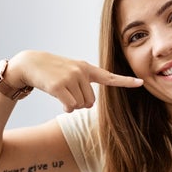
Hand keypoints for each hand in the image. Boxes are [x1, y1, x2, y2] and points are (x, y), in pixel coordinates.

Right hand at [8, 50, 142, 111]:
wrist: (30, 63)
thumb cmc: (52, 71)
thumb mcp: (70, 72)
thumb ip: (83, 84)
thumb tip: (86, 105)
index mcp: (86, 68)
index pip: (109, 76)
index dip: (126, 81)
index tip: (141, 83)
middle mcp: (81, 71)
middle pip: (90, 101)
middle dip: (80, 103)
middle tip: (68, 93)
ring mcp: (71, 78)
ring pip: (80, 105)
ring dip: (71, 105)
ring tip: (61, 93)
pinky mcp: (60, 86)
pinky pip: (70, 106)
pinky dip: (65, 107)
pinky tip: (58, 99)